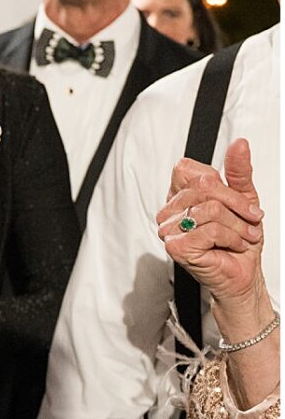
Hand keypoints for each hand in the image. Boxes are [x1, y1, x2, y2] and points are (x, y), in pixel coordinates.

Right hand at [157, 139, 265, 306]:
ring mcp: (170, 229)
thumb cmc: (238, 241)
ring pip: (210, 210)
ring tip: (243, 236)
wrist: (242, 274)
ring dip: (238, 226)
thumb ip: (239, 170)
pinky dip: (231, 238)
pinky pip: (210, 230)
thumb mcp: (244, 199)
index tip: (238, 201)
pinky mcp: (177, 247)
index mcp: (181, 196)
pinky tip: (232, 245)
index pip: (189, 170)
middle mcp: (171, 211)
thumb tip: (239, 144)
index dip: (220, 183)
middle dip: (237, 205)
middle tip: (249, 220)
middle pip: (204, 187)